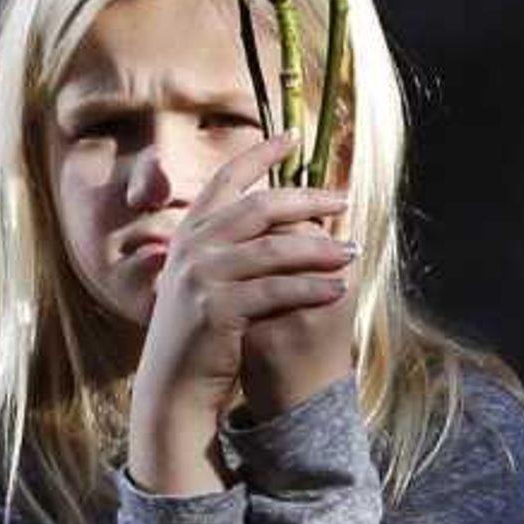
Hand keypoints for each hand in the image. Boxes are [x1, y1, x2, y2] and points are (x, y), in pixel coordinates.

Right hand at [126, 139, 353, 494]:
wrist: (171, 386)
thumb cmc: (199, 334)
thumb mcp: (206, 281)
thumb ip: (231, 248)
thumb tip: (283, 218)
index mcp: (190, 233)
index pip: (227, 179)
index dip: (260, 154)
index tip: (293, 137)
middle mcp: (191, 247)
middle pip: (259, 206)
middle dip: (307, 200)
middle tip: (343, 200)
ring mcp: (201, 276)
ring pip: (274, 249)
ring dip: (319, 249)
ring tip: (352, 252)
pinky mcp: (216, 308)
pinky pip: (276, 290)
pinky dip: (311, 288)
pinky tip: (337, 289)